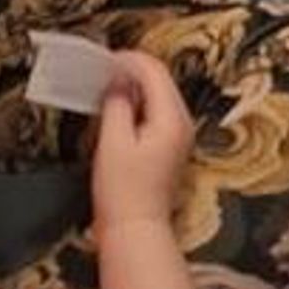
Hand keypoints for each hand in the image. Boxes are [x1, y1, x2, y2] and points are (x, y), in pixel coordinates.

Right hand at [92, 51, 194, 231]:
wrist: (135, 229)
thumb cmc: (123, 192)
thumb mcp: (113, 143)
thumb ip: (117, 105)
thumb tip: (118, 81)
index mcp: (172, 119)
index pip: (155, 73)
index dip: (131, 60)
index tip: (107, 59)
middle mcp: (182, 123)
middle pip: (162, 81)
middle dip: (134, 70)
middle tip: (106, 69)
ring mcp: (180, 135)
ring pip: (161, 95)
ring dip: (137, 86)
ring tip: (109, 85)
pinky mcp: (171, 146)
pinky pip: (159, 112)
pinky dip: (141, 103)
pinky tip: (121, 107)